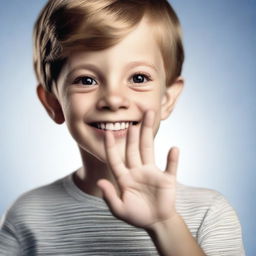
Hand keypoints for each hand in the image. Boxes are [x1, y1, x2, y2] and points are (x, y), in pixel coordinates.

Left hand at [97, 110, 179, 229]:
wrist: (156, 223)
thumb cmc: (137, 216)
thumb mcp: (120, 210)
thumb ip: (110, 197)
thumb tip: (100, 182)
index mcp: (125, 178)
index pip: (116, 159)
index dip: (111, 147)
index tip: (107, 133)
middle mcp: (138, 171)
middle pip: (134, 148)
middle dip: (134, 133)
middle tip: (134, 117)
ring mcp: (153, 173)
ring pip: (149, 150)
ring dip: (149, 134)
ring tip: (149, 117)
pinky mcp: (167, 179)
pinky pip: (170, 167)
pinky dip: (172, 159)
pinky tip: (173, 149)